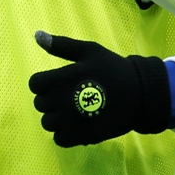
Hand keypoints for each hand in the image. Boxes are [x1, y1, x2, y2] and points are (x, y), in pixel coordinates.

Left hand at [28, 30, 169, 146]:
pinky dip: (65, 133)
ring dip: (56, 117)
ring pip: (47, 123)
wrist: (139, 94)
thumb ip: (61, 45)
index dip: (43, 83)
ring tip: (72, 110)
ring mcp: (70, 121)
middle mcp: (62, 101)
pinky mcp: (81, 137)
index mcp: (62, 78)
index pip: (35, 84)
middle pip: (39, 104)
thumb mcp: (89, 51)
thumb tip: (37, 35)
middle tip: (68, 95)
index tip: (57, 82)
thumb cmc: (113, 69)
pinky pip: (59, 139)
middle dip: (50, 99)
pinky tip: (76, 124)